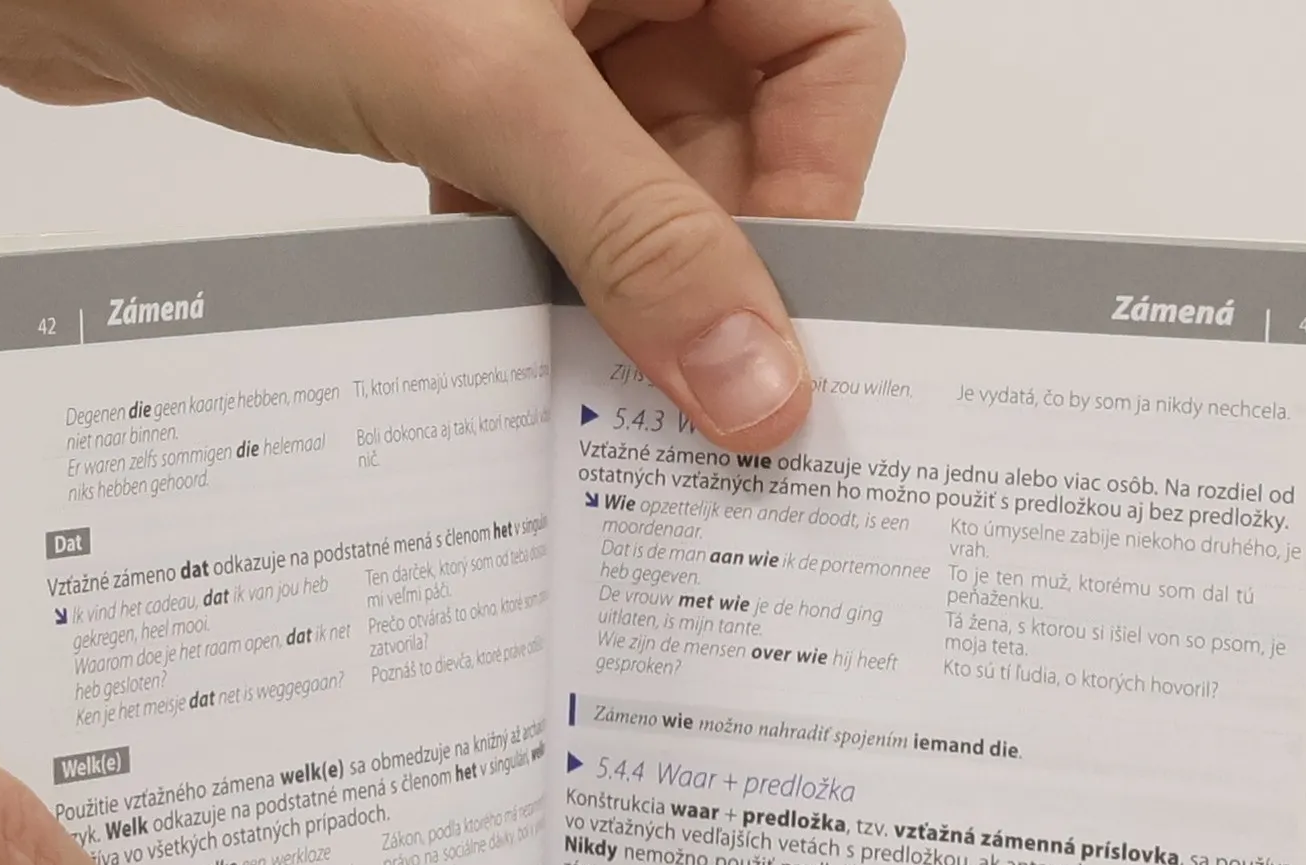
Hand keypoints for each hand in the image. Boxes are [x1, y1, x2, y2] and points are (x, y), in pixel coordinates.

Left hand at [0, 0, 904, 448]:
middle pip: (737, 131)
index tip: (766, 325)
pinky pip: (552, 180)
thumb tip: (758, 383)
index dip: (815, 194)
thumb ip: (636, 237)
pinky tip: (487, 300)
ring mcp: (549, 15)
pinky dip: (531, 249)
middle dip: (696, 260)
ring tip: (568, 350)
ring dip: (607, 270)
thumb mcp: (486, 95)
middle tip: (670, 386)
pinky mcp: (471, 68)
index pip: (835, 57)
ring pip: (641, 171)